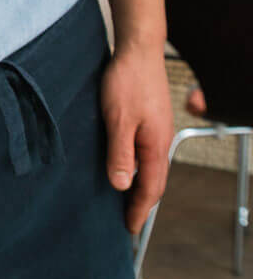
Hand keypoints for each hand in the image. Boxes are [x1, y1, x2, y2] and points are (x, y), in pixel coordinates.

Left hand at [100, 43, 172, 233]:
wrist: (138, 49)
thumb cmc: (127, 81)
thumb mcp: (118, 120)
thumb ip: (120, 153)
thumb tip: (121, 185)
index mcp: (155, 146)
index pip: (151, 188)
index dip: (139, 210)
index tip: (129, 229)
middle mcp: (160, 141)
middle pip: (154, 181)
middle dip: (141, 204)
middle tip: (127, 222)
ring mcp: (157, 131)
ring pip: (151, 167)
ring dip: (140, 186)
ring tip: (124, 201)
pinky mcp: (150, 121)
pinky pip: (146, 153)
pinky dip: (138, 168)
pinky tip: (125, 168)